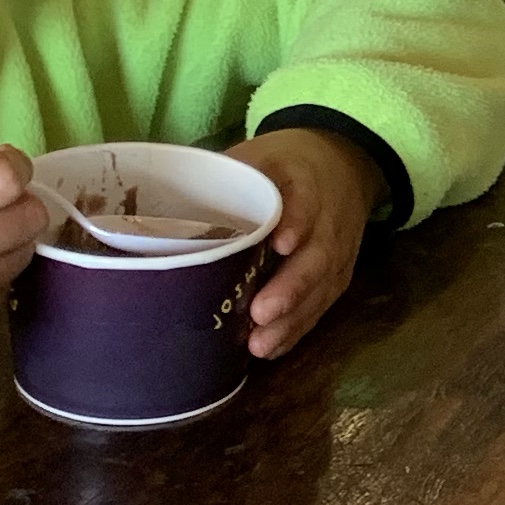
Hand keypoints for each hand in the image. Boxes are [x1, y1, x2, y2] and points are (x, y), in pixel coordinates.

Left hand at [223, 125, 378, 360]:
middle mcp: (328, 221)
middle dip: (291, 288)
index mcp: (305, 182)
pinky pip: (320, 306)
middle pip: (317, 257)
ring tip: (260, 345)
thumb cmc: (286, 163)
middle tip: (261, 313)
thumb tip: (161, 212)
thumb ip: (224, 180)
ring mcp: (337, 252)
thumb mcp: (258, 155)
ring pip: (320, 289)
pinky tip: (270, 349)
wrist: (343, 164)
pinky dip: (296, 330)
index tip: (281, 243)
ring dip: (291, 320)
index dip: (297, 221)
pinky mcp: (337, 276)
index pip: (306, 200)